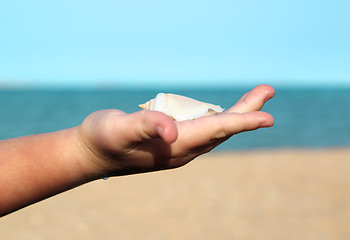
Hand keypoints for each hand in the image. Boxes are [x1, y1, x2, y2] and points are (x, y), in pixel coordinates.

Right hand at [77, 85, 274, 178]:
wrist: (91, 155)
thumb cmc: (102, 139)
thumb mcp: (118, 129)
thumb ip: (144, 127)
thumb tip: (170, 130)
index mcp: (174, 146)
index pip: (215, 131)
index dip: (242, 122)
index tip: (267, 117)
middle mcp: (182, 150)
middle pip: (222, 130)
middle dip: (246, 112)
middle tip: (267, 91)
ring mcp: (178, 148)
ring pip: (215, 130)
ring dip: (237, 115)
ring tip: (255, 100)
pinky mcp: (171, 143)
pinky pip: (204, 131)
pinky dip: (219, 119)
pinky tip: (224, 114)